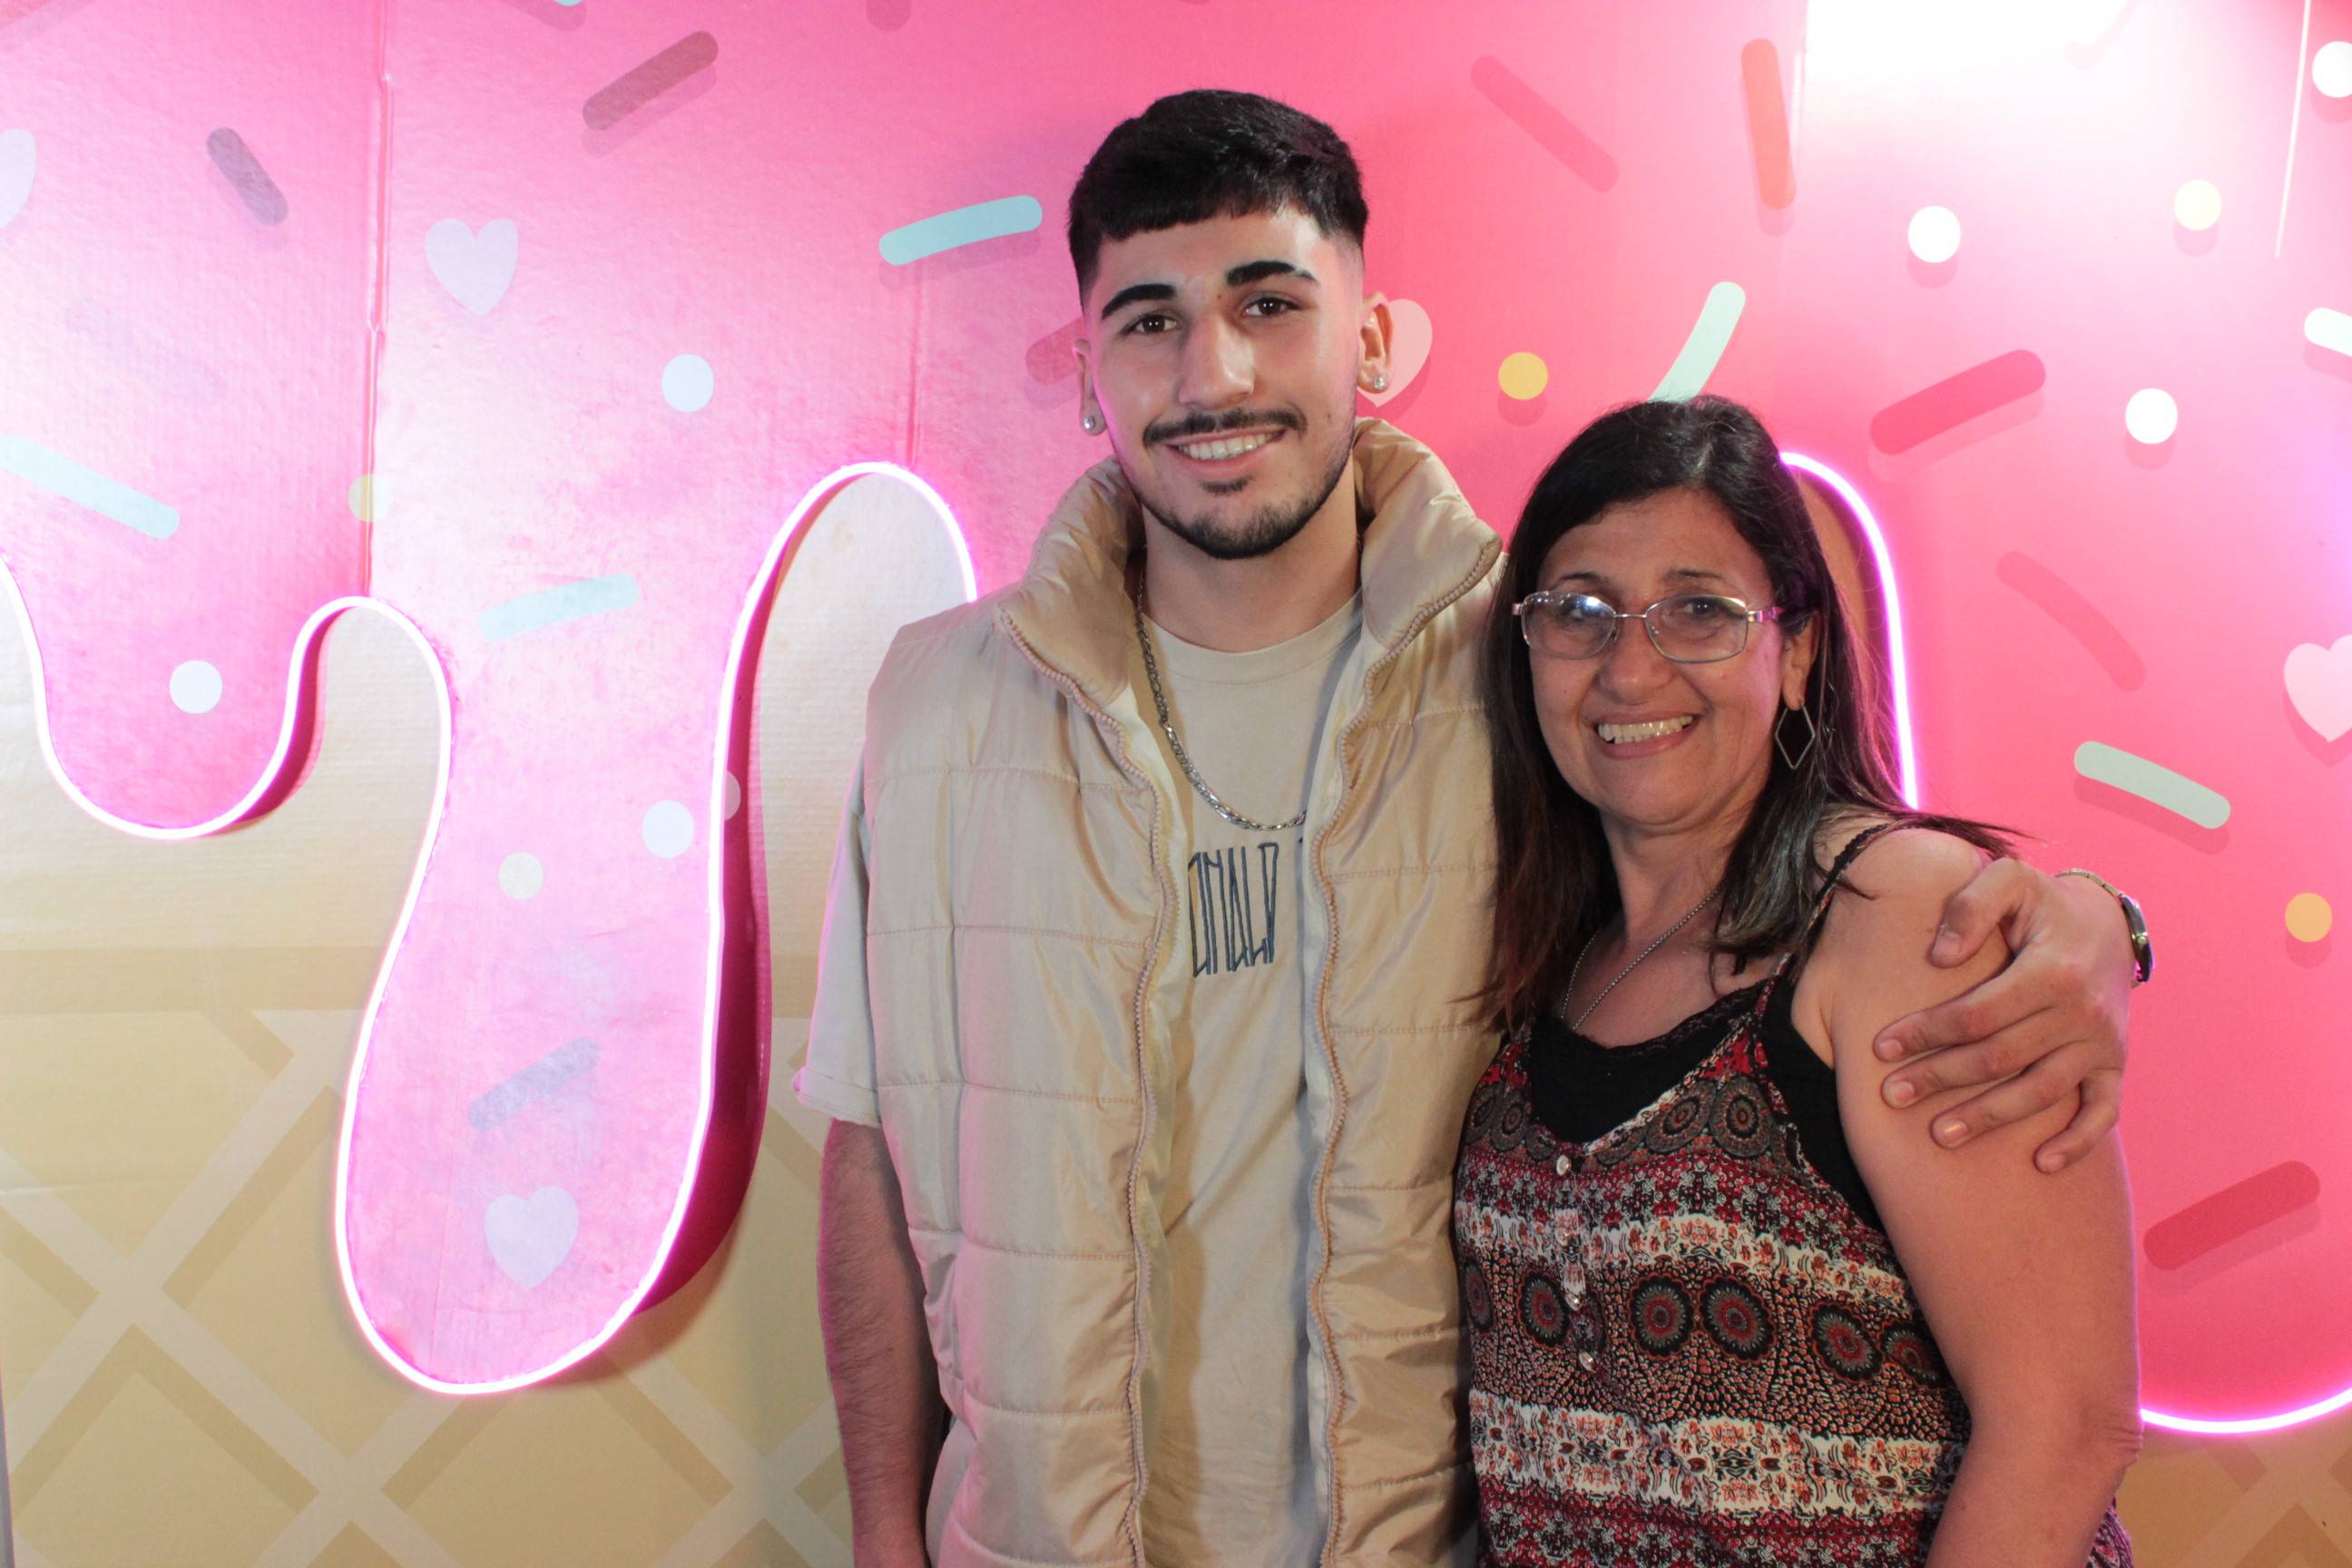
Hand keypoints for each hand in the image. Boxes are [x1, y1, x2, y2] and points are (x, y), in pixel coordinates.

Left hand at [1872, 859, 2134, 1171]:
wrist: (2107, 923)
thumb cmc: (2042, 903)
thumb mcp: (2008, 880)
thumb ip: (1971, 907)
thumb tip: (1940, 957)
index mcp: (2052, 970)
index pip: (1977, 1013)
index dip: (1926, 1032)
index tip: (1880, 1047)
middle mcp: (2081, 1013)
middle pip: (1999, 1058)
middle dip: (1940, 1079)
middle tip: (1891, 1096)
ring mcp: (2101, 1043)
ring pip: (2040, 1093)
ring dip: (1988, 1118)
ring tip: (1938, 1137)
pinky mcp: (2115, 1063)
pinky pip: (2103, 1112)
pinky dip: (2077, 1142)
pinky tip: (2042, 1164)